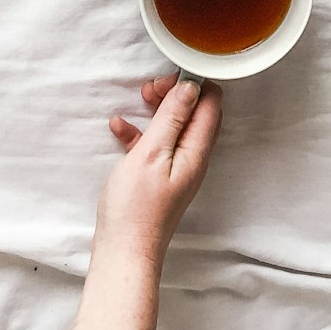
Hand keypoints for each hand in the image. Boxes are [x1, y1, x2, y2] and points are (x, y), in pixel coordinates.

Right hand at [95, 74, 223, 269]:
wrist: (124, 252)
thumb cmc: (136, 208)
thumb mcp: (152, 153)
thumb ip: (172, 118)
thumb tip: (191, 87)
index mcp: (197, 151)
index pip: (211, 104)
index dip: (194, 84)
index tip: (169, 77)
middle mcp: (193, 158)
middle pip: (194, 112)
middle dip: (175, 93)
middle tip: (151, 88)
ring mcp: (177, 167)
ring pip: (175, 125)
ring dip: (158, 108)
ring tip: (138, 99)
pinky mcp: (159, 176)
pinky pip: (156, 144)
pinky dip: (141, 131)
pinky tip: (120, 128)